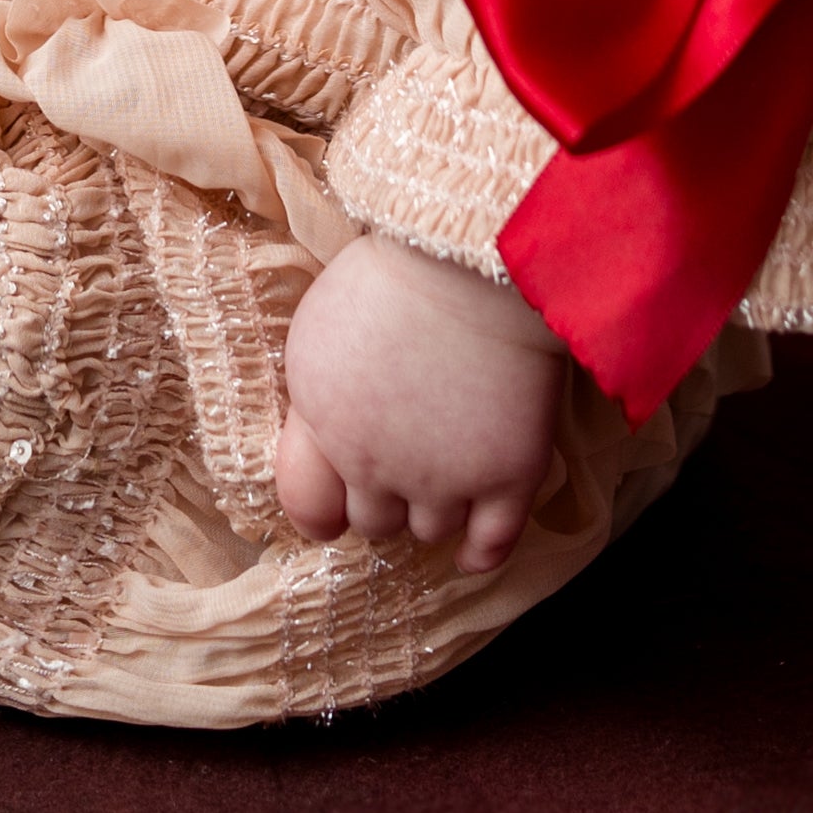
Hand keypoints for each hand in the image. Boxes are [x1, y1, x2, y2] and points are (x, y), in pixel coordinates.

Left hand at [275, 229, 564, 573]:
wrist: (475, 259)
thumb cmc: (396, 269)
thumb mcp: (322, 322)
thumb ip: (319, 388)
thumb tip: (326, 424)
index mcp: (321, 420)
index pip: (306, 504)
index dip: (322, 509)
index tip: (336, 504)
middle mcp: (374, 464)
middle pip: (372, 522)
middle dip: (384, 501)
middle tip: (401, 474)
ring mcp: (443, 478)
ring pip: (429, 530)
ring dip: (433, 512)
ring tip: (443, 485)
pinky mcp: (506, 478)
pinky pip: (491, 544)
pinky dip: (479, 554)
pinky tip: (474, 549)